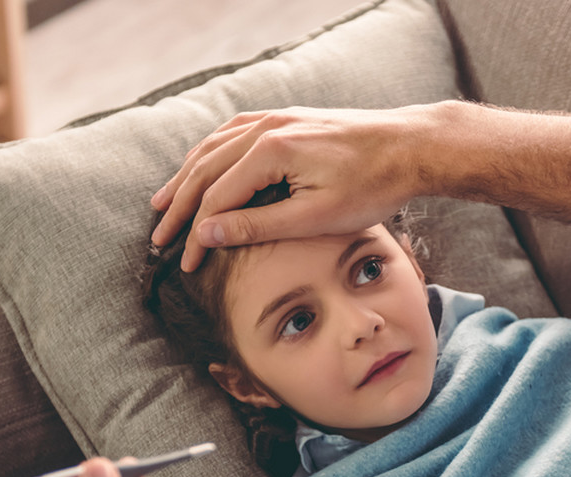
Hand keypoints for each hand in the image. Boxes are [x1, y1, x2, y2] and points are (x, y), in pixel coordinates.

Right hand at [151, 105, 438, 270]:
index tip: (184, 264)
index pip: (216, 199)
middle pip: (204, 170)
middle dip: (178, 207)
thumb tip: (207, 233)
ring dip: (186, 177)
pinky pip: (233, 133)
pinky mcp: (288, 118)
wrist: (412, 146)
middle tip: (158, 239)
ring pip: (213, 148)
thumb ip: (258, 226)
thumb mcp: (315, 217)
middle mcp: (266, 126)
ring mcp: (276, 118)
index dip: (195, 235)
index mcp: (270, 151)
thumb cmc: (372, 186)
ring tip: (163, 202)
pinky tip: (202, 166)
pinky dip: (210, 154)